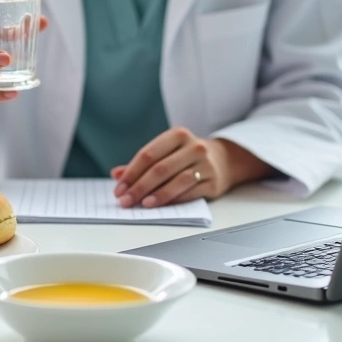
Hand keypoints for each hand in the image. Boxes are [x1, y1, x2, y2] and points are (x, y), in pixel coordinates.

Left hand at [111, 128, 271, 207]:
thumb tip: (116, 174)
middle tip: (125, 201)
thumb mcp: (166, 153)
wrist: (224, 161)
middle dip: (139, 187)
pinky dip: (173, 200)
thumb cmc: (187, 157)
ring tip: (142, 204)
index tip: (119, 188)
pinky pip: (191, 192)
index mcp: (177, 135)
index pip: (148, 154)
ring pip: (177, 181)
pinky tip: (160, 205)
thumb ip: (141, 164)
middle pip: (160, 169)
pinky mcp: (213, 182)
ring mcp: (206, 164)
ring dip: (157, 195)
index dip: (131, 173)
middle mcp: (194, 147)